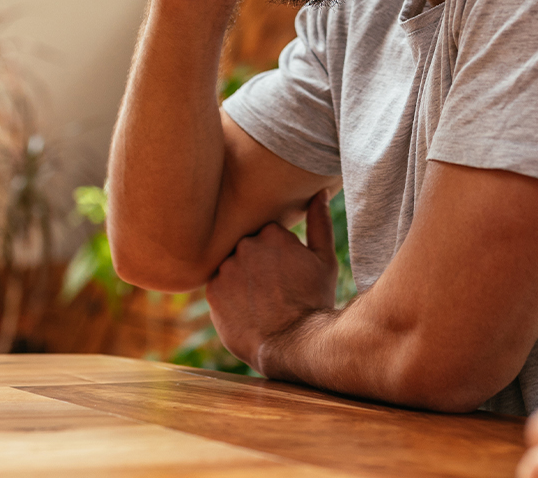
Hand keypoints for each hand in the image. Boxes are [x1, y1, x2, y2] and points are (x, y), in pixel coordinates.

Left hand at [206, 192, 338, 371]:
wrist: (294, 345)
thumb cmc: (314, 301)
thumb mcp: (325, 260)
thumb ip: (320, 222)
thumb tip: (320, 192)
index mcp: (272, 233)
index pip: (267, 234)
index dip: (278, 254)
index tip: (286, 272)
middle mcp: (245, 245)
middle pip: (247, 247)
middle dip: (258, 263)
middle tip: (273, 288)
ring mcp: (226, 268)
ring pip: (231, 266)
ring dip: (241, 277)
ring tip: (260, 301)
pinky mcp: (212, 292)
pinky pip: (218, 286)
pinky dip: (229, 295)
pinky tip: (246, 310)